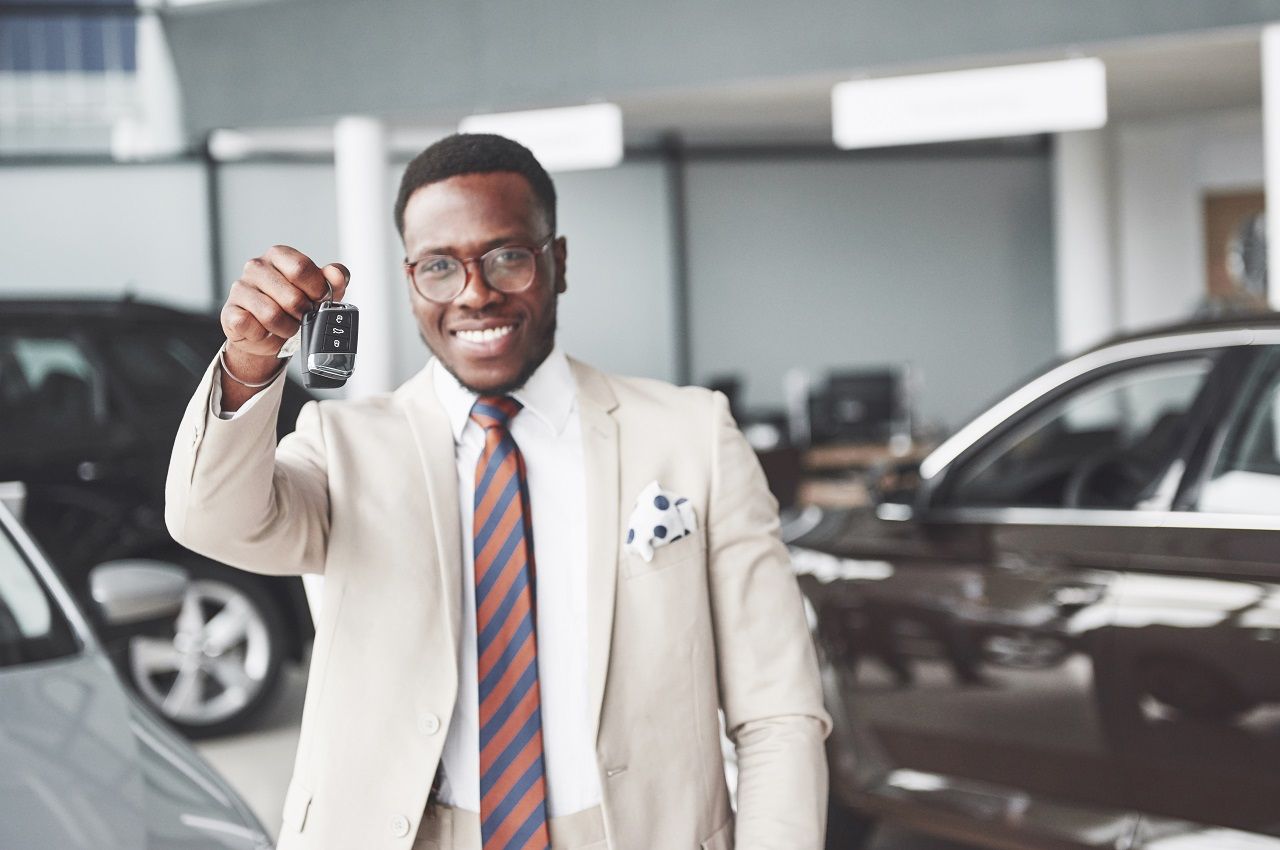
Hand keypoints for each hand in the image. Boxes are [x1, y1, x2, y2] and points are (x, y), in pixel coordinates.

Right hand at [222, 245, 349, 359]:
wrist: (268, 334)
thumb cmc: (293, 307)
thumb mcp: (319, 291)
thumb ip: (334, 280)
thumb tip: (335, 274)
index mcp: (279, 255)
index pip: (301, 268)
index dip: (316, 290)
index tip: (319, 300)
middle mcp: (256, 266)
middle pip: (291, 296)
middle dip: (303, 314)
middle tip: (301, 316)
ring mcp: (240, 288)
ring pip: (272, 315)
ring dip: (286, 328)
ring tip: (285, 326)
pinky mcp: (229, 312)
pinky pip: (250, 326)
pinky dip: (264, 335)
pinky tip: (264, 330)